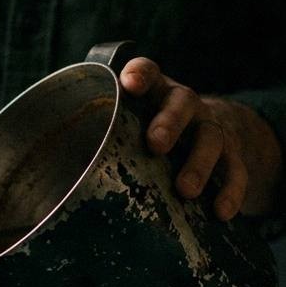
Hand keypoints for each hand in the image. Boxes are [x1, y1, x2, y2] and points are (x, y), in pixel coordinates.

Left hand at [118, 57, 282, 219]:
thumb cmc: (165, 134)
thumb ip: (113, 133)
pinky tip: (221, 212)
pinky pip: (237, 174)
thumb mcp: (142, 125)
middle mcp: (189, 108)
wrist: (226, 133)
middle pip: (182, 104)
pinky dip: (230, 192)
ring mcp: (215, 131)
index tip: (131, 83)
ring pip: (211, 141)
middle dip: (170, 122)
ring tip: (186, 190)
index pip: (150, 74)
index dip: (142, 74)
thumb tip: (49, 169)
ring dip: (198, 164)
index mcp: (160, 95)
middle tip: (156, 144)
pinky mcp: (236, 160)